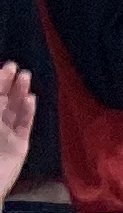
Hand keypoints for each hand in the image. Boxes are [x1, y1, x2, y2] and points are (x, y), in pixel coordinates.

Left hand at [0, 62, 32, 196]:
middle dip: (5, 83)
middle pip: (0, 101)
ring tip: (24, 75)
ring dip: (18, 92)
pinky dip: (27, 112)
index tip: (1, 67)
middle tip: (13, 66)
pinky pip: (24, 125)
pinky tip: (30, 98)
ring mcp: (6, 136)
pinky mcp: (19, 146)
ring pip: (13, 110)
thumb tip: (11, 99)